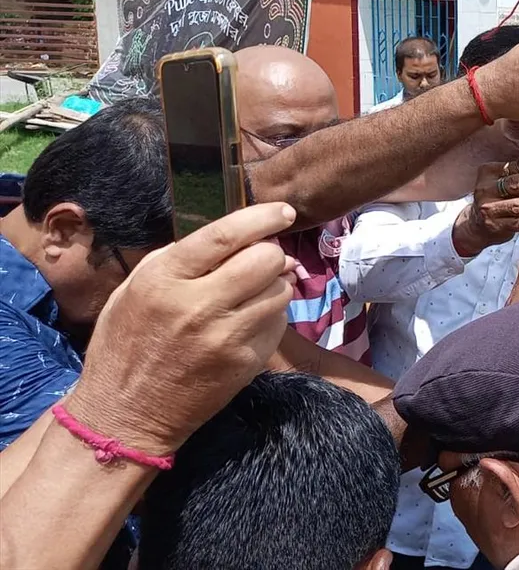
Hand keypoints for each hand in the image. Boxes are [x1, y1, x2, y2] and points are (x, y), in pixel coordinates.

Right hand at [64, 203, 299, 455]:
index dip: (262, 217)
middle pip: (265, 260)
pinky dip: (271, 315)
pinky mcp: (245, 363)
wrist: (126, 414)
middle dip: (270, 253)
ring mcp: (225, 338)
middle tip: (260, 260)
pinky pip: (278, 323)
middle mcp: (197, 306)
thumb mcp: (136, 288)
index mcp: (163, 280)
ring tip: (251, 292)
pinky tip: (249, 320)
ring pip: (280, 291)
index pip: (225, 236)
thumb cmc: (127, 344)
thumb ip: (184, 259)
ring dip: (274, 285)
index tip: (284, 212)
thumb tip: (244, 240)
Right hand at [453, 159, 518, 256]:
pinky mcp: (494, 225)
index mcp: (490, 171)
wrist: (477, 225)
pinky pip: (518, 223)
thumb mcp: (508, 182)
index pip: (516, 166)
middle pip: (515, 184)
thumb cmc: (501, 199)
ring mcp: (488, 208)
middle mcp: (486, 188)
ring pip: (517, 206)